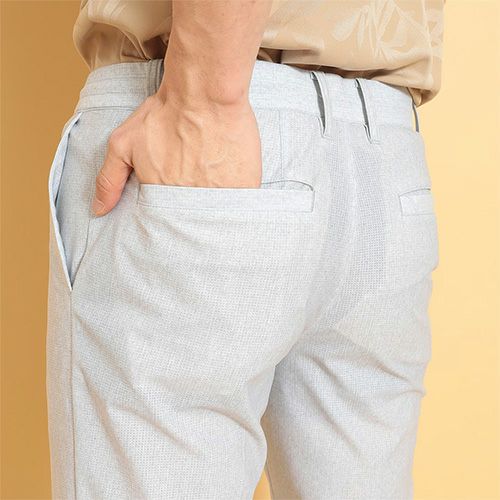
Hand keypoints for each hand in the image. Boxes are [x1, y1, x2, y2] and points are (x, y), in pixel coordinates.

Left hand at [91, 91, 262, 215]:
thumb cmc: (164, 114)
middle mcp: (190, 201)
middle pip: (192, 221)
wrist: (204, 93)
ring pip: (217, 215)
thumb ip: (108, 180)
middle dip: (192, 215)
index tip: (175, 202)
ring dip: (215, 211)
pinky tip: (234, 189)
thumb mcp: (123, 143)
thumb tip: (97, 211)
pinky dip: (238, 202)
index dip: (170, 213)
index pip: (165, 220)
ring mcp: (219, 196)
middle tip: (196, 195)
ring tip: (214, 190)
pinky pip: (241, 204)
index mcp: (162, 196)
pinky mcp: (245, 186)